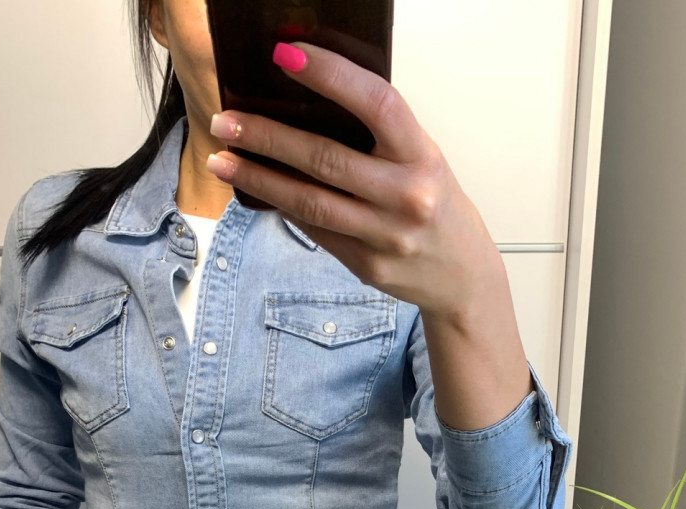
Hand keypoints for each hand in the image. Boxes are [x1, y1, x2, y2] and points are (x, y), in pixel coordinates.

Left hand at [205, 41, 501, 319]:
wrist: (462, 276)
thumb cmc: (437, 206)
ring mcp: (386, 236)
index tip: (285, 55)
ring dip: (260, 178)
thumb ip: (379, 136)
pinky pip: (316, 230)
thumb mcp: (424, 159)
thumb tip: (308, 101)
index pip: (376, 104)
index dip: (330, 75)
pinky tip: (258, 190)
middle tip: (227, 121)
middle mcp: (407, 197)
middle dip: (267, 137)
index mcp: (423, 157)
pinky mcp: (367, 265)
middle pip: (325, 159)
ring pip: (310, 202)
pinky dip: (283, 207)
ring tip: (223, 159)